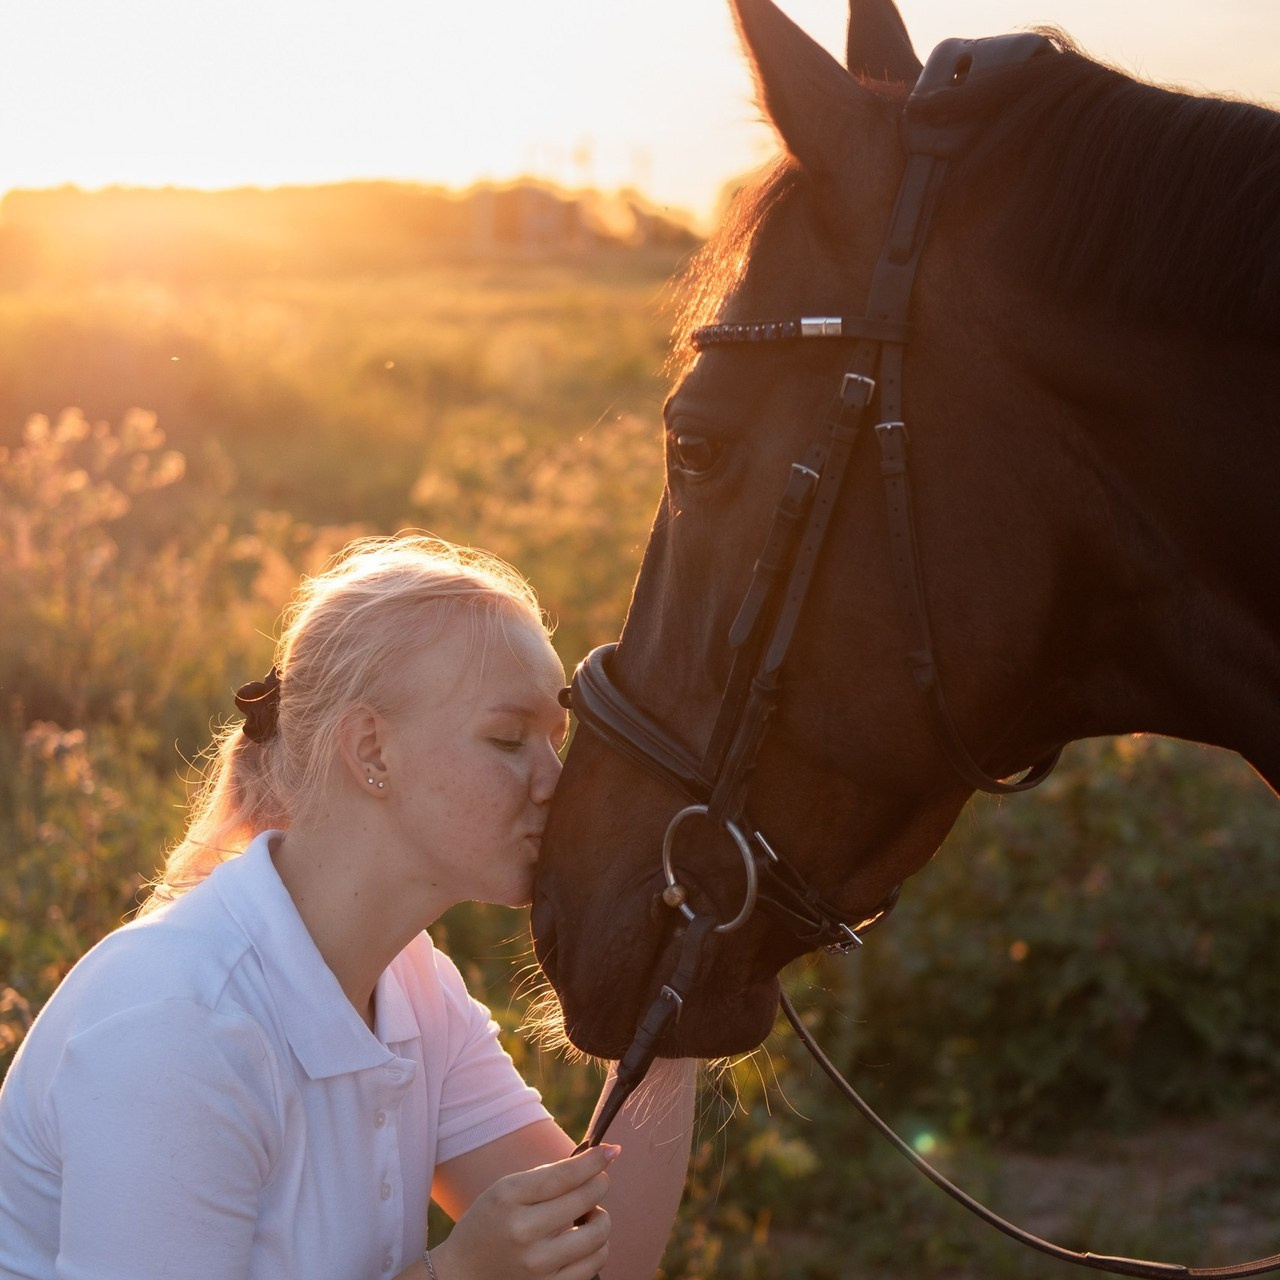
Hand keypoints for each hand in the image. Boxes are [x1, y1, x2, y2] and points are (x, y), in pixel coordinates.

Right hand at [429, 1144, 618, 1279]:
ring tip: (586, 1214)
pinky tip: (583, 1239)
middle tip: (595, 1182)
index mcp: (509, 1197)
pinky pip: (594, 1264)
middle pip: (585, 1200)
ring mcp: (537, 1265)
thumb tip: (596, 1161)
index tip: (611, 1151)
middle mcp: (523, 1232)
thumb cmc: (492, 1221)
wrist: (465, 1271)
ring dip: (601, 1218)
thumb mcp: (507, 1188)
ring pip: (598, 1234)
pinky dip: (597, 1247)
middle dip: (599, 1184)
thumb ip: (548, 1175)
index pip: (564, 1175)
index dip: (594, 1161)